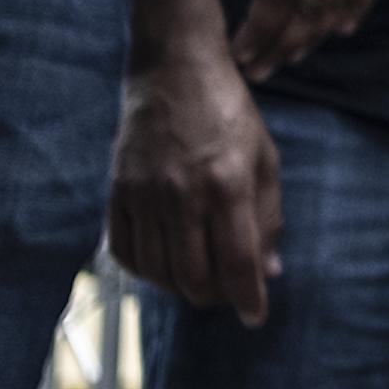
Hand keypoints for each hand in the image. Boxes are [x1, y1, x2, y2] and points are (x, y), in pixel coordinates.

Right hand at [110, 35, 282, 324]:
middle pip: (194, 276)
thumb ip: (268, 217)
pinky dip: (146, 271)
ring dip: (183, 287)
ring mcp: (145, 193)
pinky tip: (165, 265)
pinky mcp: (118, 191)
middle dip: (217, 297)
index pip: (237, 261)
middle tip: (230, 293)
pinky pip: (125, 252)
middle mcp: (182, 193)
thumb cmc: (229, 114)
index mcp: (228, 183)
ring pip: (159, 272)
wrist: (173, 71)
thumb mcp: (265, 159)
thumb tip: (270, 271)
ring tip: (201, 279)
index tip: (255, 317)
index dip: (248, 298)